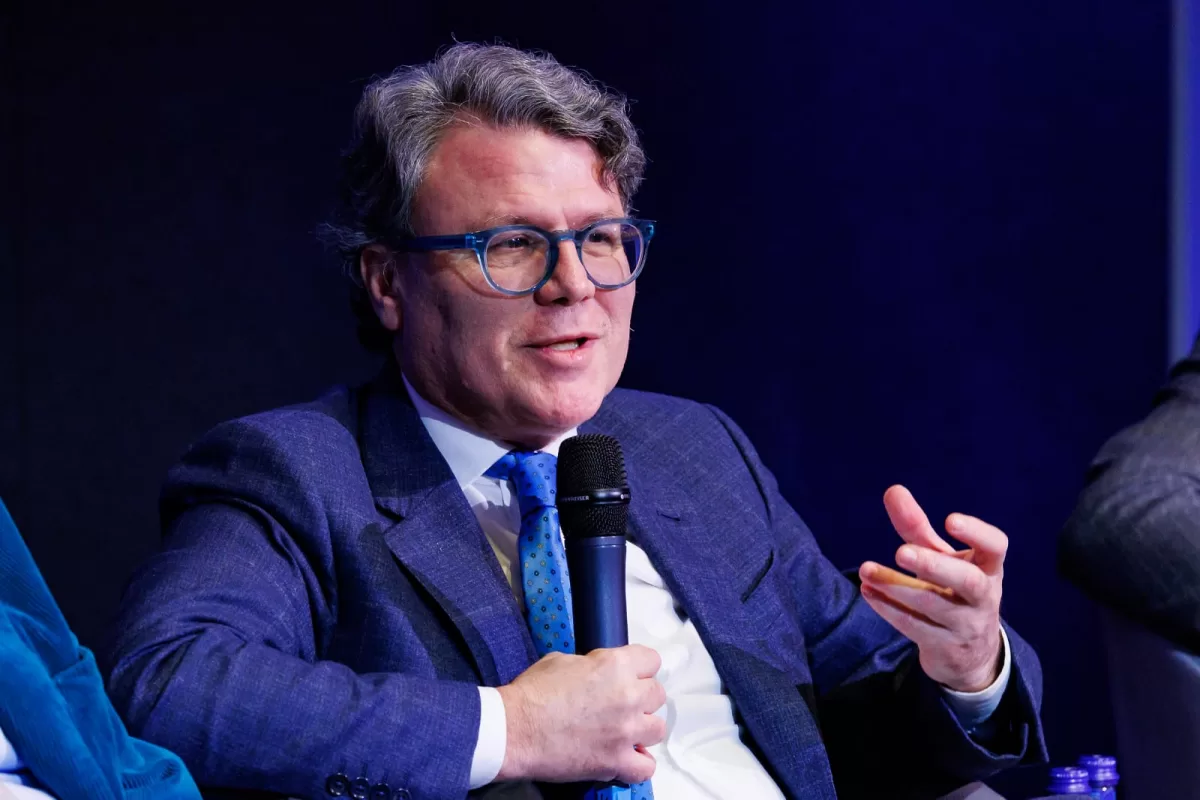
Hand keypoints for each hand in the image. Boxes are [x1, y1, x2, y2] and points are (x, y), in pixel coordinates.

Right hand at [496, 644, 666, 783]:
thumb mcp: (562, 661)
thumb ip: (592, 665)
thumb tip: (599, 675)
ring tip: (623, 731)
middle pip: (657, 694)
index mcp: (615, 666)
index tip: (631, 676)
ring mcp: (625, 731)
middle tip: (621, 704)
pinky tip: (625, 758)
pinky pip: (646, 768)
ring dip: (642, 729)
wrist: (514, 730)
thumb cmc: (532, 694)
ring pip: (658, 730)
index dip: (640, 668)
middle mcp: (627, 696)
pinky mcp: (615, 761)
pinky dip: (638, 764)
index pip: (651, 661)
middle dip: (641, 698)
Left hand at [858, 485, 1005, 692]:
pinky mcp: (945, 646)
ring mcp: (966, 624)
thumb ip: (917, 527)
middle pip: (968, 581)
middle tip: (901, 552)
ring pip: (934, 605)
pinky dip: (889, 609)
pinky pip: (916, 627)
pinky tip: (868, 590)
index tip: (949, 520)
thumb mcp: (941, 559)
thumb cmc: (954, 590)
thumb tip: (892, 490)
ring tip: (866, 570)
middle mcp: (983, 596)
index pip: (995, 547)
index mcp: (988, 567)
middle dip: (934, 565)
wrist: (971, 653)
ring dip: (896, 587)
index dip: (977, 532)